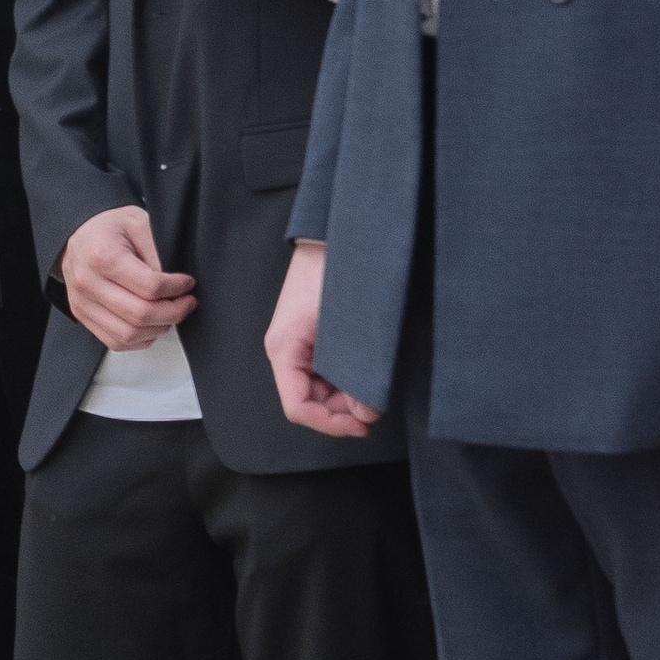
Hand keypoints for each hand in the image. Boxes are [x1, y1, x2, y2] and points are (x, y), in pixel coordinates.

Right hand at [60, 204, 195, 352]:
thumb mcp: (139, 223)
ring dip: (158, 328)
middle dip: (173, 313)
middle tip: (186, 303)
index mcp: (103, 256)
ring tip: (170, 313)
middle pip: (140, 315)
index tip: (187, 284)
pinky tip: (151, 324)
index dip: (177, 289)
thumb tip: (175, 283)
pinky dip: (139, 339)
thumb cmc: (107, 227)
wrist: (78, 233)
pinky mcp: (82, 315)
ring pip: (128, 334)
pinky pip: (115, 341)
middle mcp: (88, 282)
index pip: (150, 287)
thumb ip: (158, 252)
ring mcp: (82, 302)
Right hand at [265, 238, 380, 439]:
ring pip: (317, 388)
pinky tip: (366, 374)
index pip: (299, 407)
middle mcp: (285, 350)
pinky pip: (323, 371)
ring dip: (345, 396)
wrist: (332, 234)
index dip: (331, 424)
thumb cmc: (334, 272)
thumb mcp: (348, 330)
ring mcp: (297, 343)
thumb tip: (366, 411)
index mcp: (284, 349)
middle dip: (342, 411)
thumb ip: (355, 374)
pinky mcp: (311, 336)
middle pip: (309, 401)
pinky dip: (345, 379)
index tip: (363, 425)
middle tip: (375, 407)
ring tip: (374, 390)